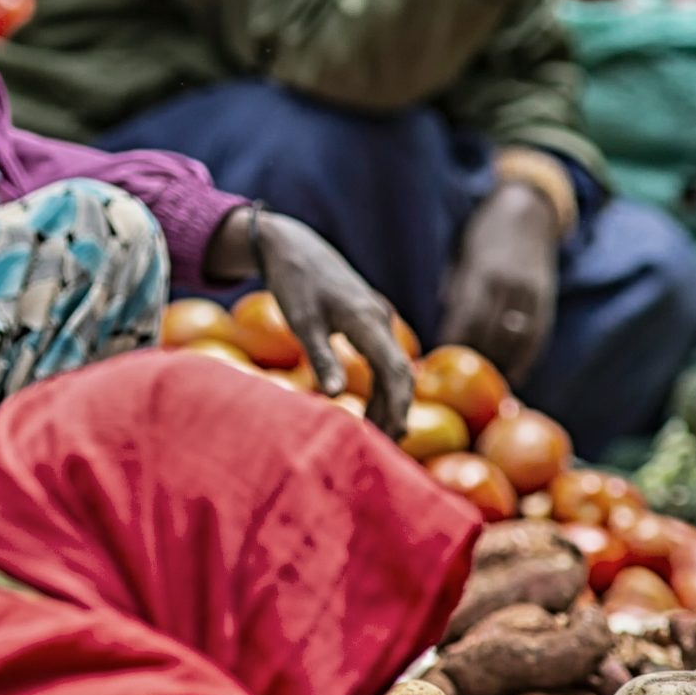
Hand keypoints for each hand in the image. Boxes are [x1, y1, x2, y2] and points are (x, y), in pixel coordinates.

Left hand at [210, 208, 414, 435]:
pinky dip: (382, 386)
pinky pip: (385, 358)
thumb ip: (320, 358)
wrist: (294, 246)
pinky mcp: (370, 321)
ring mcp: (378, 318)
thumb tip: (337, 397)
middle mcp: (380, 319)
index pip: (394, 370)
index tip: (391, 437)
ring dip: (389, 402)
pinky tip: (372, 410)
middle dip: (396, 411)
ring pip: (394, 367)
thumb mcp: (301, 322)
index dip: (397, 406)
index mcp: (366, 319)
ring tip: (378, 436)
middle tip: (385, 448)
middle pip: (401, 373)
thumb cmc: (294, 283)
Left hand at [440, 182, 562, 379]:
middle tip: (454, 387)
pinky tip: (511, 376)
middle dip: (471, 362)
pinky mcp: (546, 303)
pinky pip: (535, 340)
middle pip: (489, 335)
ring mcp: (531, 295)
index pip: (465, 319)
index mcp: (482, 273)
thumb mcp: (462, 256)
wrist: (530, 212)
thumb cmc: (485, 234)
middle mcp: (509, 286)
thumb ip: (456, 290)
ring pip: (514, 342)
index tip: (435, 364)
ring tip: (482, 390)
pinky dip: (523, 361)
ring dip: (499, 367)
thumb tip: (444, 326)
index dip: (450, 345)